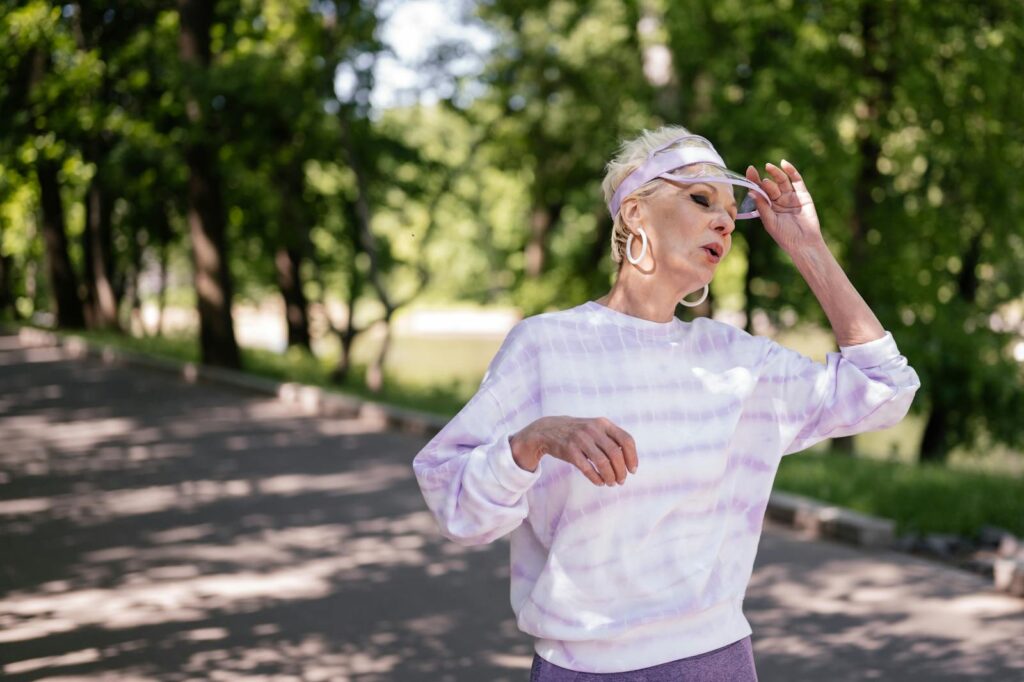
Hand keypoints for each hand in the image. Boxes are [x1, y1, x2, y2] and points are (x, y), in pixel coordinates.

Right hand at [509, 416, 638, 485]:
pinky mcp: (569, 450)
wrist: (548, 430)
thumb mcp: (595, 428)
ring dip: (610, 476)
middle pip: (615, 453)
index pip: (626, 440)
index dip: (632, 457)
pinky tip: (600, 482)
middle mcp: (593, 429)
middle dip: (621, 470)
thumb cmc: (578, 433)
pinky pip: (587, 468)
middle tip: (621, 481)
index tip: (633, 470)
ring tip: (611, 483)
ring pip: (602, 462)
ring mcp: (580, 439)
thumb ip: (611, 439)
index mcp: (603, 423)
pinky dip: (596, 478)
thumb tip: (629, 461)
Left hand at [745, 160, 824, 254]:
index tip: (750, 170)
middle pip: (769, 185)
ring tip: (769, 167)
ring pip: (781, 181)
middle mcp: (778, 200)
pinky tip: (784, 164)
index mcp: (768, 206)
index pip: (759, 191)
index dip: (754, 180)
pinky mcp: (803, 194)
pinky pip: (796, 180)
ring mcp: (790, 196)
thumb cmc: (784, 235)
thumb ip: (762, 206)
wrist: (803, 243)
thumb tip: (751, 191)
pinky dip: (791, 171)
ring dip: (775, 173)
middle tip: (759, 177)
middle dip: (764, 180)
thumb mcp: (769, 221)